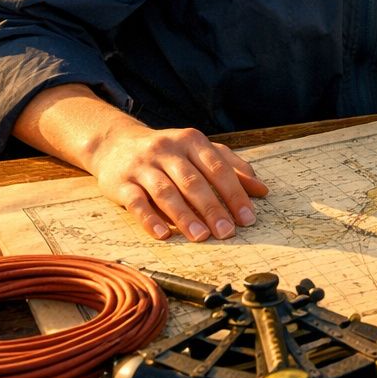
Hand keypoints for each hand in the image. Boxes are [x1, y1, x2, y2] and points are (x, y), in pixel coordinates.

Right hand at [87, 122, 267, 241]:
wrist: (115, 143)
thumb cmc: (168, 152)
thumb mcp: (199, 151)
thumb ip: (231, 167)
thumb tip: (261, 190)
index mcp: (192, 141)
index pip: (218, 168)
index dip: (234, 193)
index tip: (248, 218)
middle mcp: (168, 150)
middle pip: (193, 182)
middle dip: (213, 208)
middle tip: (227, 232)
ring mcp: (143, 166)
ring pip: (166, 192)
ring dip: (185, 216)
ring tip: (201, 236)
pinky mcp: (121, 183)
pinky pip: (136, 202)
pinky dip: (149, 219)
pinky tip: (163, 234)